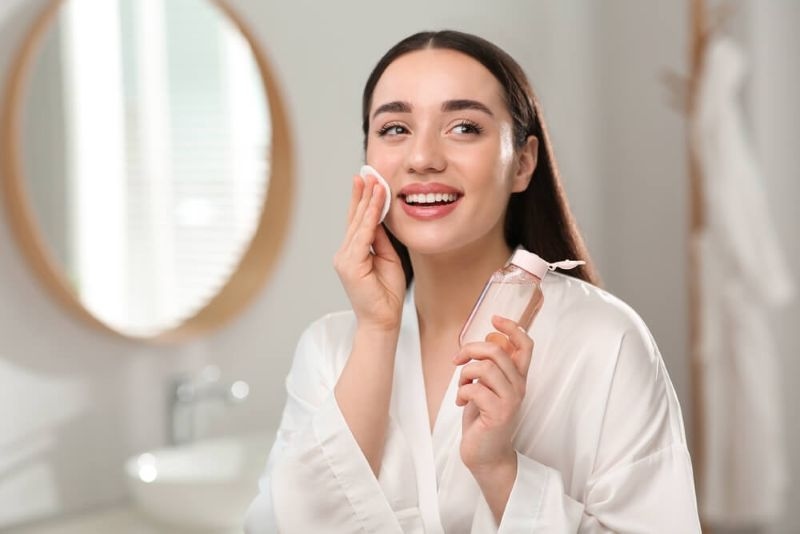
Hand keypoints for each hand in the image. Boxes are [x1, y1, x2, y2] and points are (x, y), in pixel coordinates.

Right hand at [333, 175, 404, 331]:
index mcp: (353, 252)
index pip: (357, 221)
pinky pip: (362, 235)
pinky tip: (376, 201)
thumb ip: (381, 240)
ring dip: (367, 200)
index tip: (367, 180)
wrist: (383, 320)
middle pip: (355, 218)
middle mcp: (345, 253)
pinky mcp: (350, 264)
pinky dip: (370, 216)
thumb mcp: (388, 259)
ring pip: (358, 223)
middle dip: (362, 194)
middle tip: (367, 172)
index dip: (362, 200)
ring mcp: (344, 259)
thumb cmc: (386, 293)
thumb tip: (379, 219)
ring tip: (373, 180)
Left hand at [453, 315, 533, 474]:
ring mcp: (510, 400)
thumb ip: (490, 367)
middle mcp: (518, 387)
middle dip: (471, 350)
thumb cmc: (483, 419)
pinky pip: (475, 388)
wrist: (486, 455)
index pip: (525, 345)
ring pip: (484, 367)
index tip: (495, 319)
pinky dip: (462, 392)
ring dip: (465, 373)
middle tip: (457, 360)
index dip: (512, 328)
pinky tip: (462, 402)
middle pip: (497, 351)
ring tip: (462, 386)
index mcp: (517, 378)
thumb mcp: (488, 387)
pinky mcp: (498, 413)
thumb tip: (483, 342)